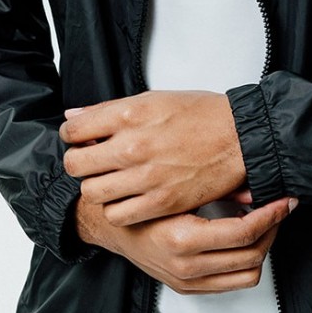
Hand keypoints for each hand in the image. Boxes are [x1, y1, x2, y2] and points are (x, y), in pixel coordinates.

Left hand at [60, 90, 247, 225]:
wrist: (240, 137)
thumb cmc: (202, 115)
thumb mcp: (154, 98)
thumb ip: (110, 109)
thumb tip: (74, 114)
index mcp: (129, 115)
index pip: (73, 130)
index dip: (71, 136)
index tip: (80, 140)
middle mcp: (132, 146)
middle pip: (75, 164)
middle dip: (78, 163)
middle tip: (91, 163)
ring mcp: (146, 177)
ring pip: (92, 192)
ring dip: (96, 187)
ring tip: (110, 182)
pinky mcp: (161, 202)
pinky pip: (118, 214)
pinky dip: (117, 209)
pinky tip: (127, 199)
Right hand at [75, 192, 296, 293]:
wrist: (111, 227)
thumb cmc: (141, 201)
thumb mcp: (176, 189)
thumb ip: (216, 188)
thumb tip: (256, 187)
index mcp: (182, 239)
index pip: (244, 233)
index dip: (271, 215)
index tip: (284, 200)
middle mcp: (186, 266)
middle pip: (252, 255)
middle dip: (272, 229)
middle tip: (280, 207)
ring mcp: (187, 281)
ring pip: (247, 274)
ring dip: (262, 247)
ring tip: (264, 223)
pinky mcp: (188, 288)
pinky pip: (231, 282)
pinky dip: (245, 262)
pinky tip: (244, 239)